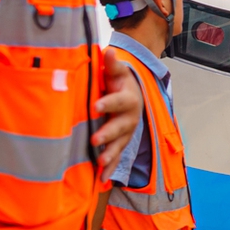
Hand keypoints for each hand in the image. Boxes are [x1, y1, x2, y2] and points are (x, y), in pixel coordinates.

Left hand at [92, 48, 144, 176]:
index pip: (118, 101)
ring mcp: (127, 133)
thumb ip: (112, 64)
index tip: (96, 106)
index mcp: (128, 98)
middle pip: (121, 126)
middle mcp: (130, 118)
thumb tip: (108, 50)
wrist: (133, 97)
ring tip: (101, 162)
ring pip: (121, 144)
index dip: (108, 104)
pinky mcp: (122, 143)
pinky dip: (111, 168)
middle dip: (109, 134)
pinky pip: (118, 156)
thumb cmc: (120, 83)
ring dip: (111, 154)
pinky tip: (102, 179)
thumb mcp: (117, 72)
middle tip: (95, 140)